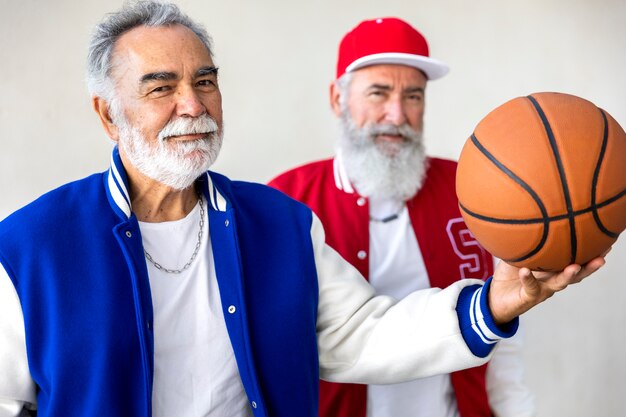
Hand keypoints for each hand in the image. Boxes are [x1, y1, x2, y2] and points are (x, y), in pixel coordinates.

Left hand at [488, 254, 607, 324]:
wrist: (496, 299)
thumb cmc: (509, 276)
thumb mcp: (517, 255)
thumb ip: (524, 242)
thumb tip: (526, 219)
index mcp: (553, 270)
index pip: (575, 261)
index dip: (590, 254)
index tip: (605, 243)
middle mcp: (552, 281)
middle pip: (576, 274)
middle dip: (590, 266)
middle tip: (602, 257)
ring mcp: (542, 290)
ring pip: (559, 284)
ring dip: (567, 275)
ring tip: (574, 266)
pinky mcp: (528, 297)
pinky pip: (530, 287)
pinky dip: (527, 278)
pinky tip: (525, 271)